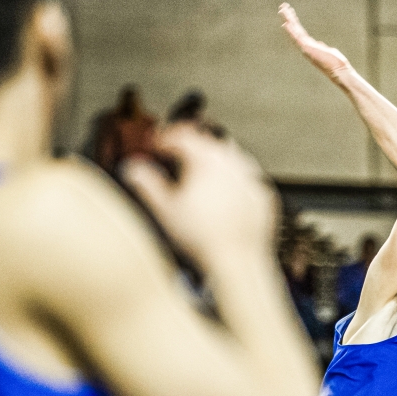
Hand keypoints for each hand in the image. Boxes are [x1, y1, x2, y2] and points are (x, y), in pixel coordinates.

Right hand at [122, 122, 277, 273]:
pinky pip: (246, 179)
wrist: (237, 260)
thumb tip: (134, 169)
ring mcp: (251, 177)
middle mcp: (232, 162)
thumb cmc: (203, 237)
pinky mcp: (262, 194)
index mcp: (206, 159)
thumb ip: (147, 183)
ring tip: (199, 174)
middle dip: (189, 146)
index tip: (156, 143)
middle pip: (207, 142)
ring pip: (230, 158)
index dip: (164, 137)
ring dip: (213, 161)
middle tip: (175, 153)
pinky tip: (223, 196)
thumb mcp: (165, 209)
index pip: (181, 135)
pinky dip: (233, 182)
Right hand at [279, 3, 351, 80]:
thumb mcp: (328, 52)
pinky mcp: (307, 50)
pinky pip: (297, 39)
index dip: (295, 23)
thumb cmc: (336, 64)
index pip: (300, 32)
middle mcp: (305, 47)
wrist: (339, 72)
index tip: (290, 14)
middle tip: (283, 7)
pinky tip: (286, 24)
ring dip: (288, 20)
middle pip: (295, 30)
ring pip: (295, 32)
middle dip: (289, 18)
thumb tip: (320, 45)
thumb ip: (321, 47)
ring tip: (282, 10)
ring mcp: (305, 48)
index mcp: (310, 46)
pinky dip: (291, 31)